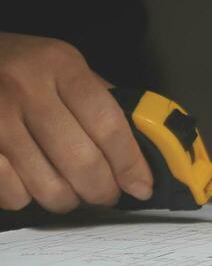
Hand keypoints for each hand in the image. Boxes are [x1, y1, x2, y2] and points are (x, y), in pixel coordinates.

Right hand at [0, 32, 151, 211]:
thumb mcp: (64, 67)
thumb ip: (102, 102)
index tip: (141, 186)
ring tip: (70, 191)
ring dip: (68, 200)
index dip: (130, 164)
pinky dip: (27, 198)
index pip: (109, 125)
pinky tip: (30, 183)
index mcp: (60, 65)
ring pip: (48, 186)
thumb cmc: (21, 67)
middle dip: (102, 190)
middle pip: (82, 162)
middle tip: (105, 194)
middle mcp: (25, 87)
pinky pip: (11, 193)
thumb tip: (145, 151)